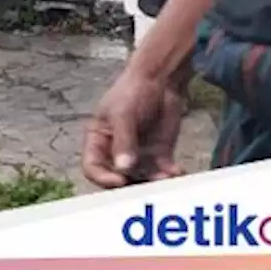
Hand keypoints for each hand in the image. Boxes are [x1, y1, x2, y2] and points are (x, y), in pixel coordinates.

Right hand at [82, 66, 187, 188]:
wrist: (162, 80)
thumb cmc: (132, 91)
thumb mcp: (123, 114)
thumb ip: (123, 141)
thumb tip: (124, 168)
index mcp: (98, 141)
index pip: (92, 168)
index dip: (102, 178)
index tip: (120, 181)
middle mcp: (116, 153)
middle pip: (117, 179)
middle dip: (131, 186)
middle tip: (144, 189)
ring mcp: (138, 156)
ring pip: (142, 180)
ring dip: (153, 183)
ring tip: (166, 179)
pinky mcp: (159, 156)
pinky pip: (162, 173)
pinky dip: (170, 176)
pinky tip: (177, 172)